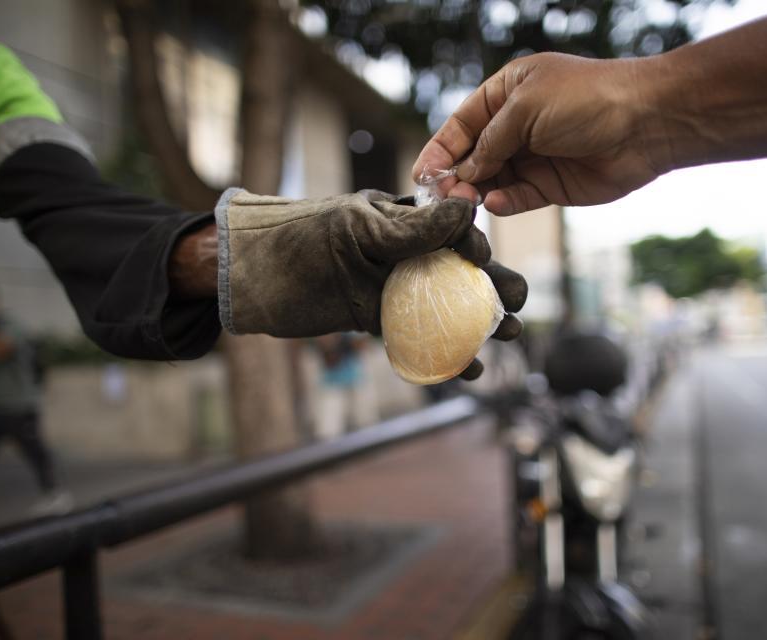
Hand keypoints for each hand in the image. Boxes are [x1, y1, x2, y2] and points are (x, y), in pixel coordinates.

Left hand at [216, 189, 526, 376]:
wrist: (248, 277)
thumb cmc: (299, 242)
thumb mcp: (357, 231)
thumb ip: (413, 229)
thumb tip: (471, 213)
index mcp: (399, 219)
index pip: (453, 231)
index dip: (476, 249)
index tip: (480, 263)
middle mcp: (399, 251)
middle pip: (458, 271)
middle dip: (493, 291)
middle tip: (518, 314)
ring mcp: (386, 286)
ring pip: (442, 306)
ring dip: (476, 325)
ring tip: (507, 341)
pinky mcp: (371, 316)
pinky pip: (413, 334)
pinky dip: (440, 352)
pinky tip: (464, 368)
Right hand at [414, 52, 670, 215]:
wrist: (646, 123)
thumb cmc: (587, 99)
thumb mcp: (526, 108)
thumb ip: (490, 141)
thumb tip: (465, 172)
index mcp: (508, 93)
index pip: (462, 124)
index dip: (440, 149)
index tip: (421, 175)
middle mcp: (518, 125)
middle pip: (473, 155)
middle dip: (455, 175)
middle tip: (442, 196)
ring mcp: (534, 156)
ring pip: (492, 180)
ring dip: (476, 192)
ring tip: (464, 203)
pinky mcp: (551, 185)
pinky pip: (517, 198)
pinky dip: (504, 203)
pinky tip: (494, 204)